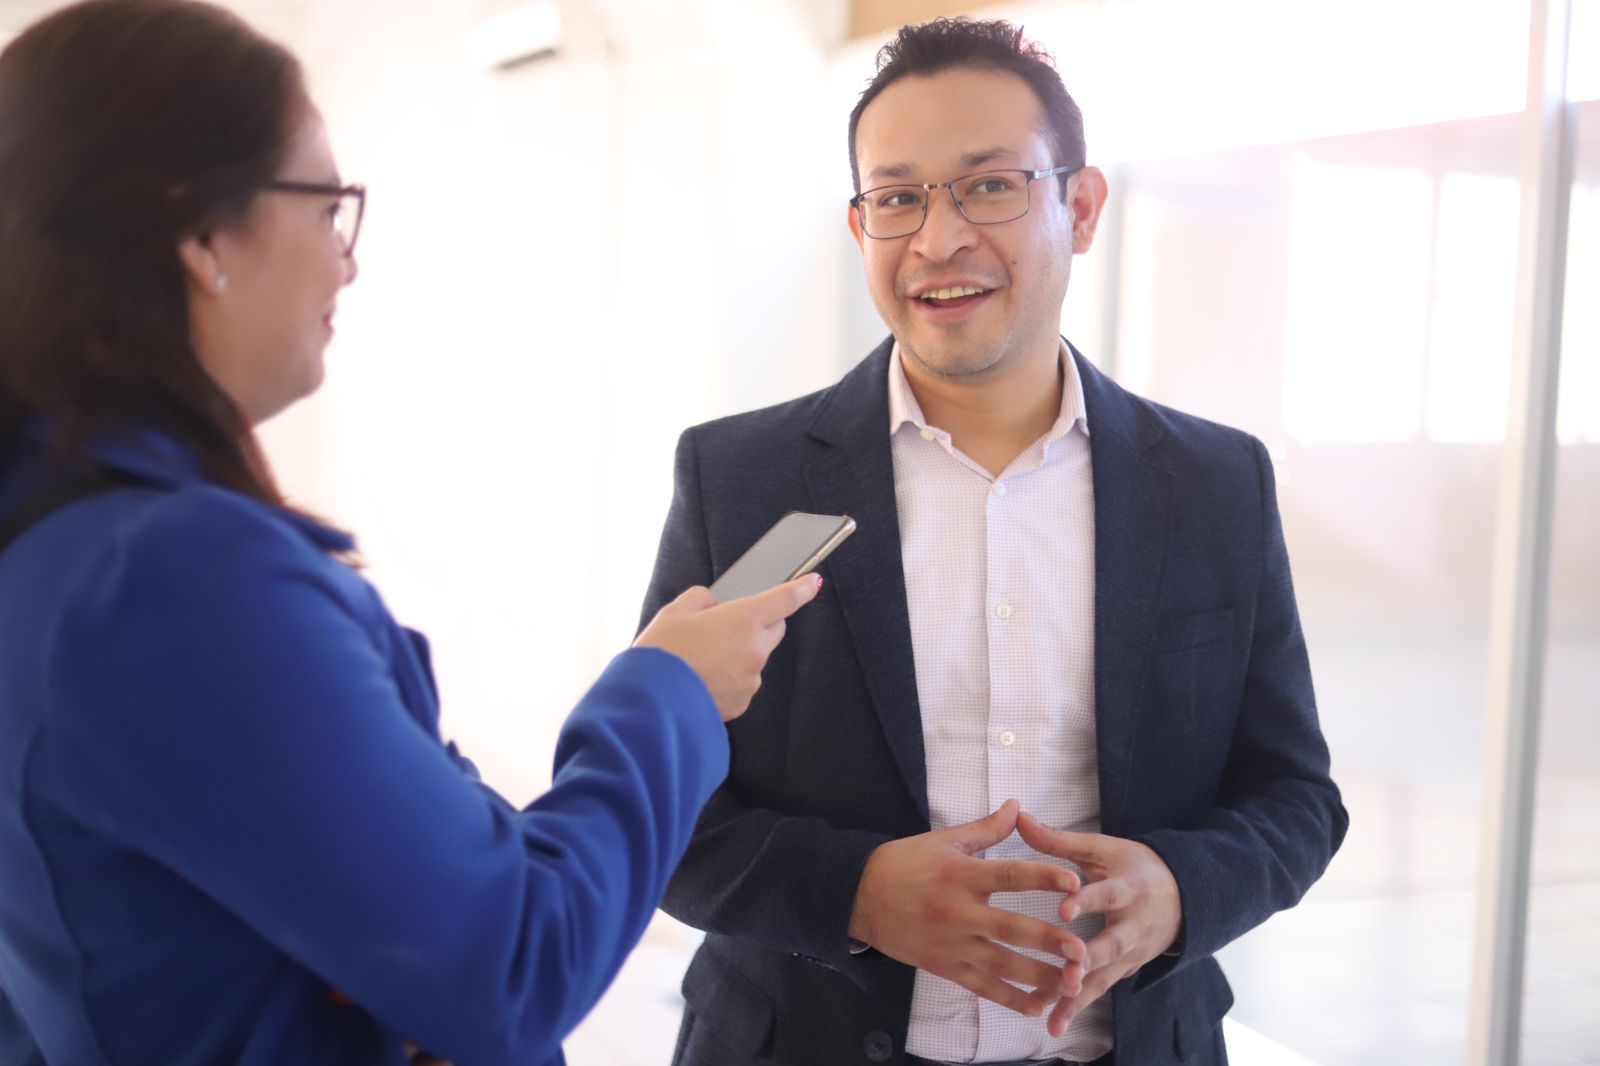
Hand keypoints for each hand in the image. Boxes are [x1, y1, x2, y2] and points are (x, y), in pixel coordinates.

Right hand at [634, 575, 820, 720]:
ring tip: (701, 657)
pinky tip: (701, 678)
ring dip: (738, 653)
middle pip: (773, 629)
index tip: (812, 582)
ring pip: (754, 658)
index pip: (783, 599)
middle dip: (758, 622)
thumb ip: (702, 600)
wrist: (649, 705)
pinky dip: (729, 678)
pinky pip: (743, 683)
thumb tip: (713, 605)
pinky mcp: (741, 703)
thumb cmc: (661, 655)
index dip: (801, 588)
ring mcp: (750, 680)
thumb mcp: (675, 612)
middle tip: (726, 623)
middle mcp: (754, 650)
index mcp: (743, 620)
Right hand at [849, 800, 1086, 1016]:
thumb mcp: (944, 840)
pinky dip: (1009, 998)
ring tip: (1070, 984)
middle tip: (1082, 950)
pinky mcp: (944, 966)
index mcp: (962, 875)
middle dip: (1049, 940)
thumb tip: (1018, 806)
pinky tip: (1036, 1007)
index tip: (1074, 881)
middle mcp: (959, 911)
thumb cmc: (904, 863)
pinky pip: (981, 986)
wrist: (860, 895)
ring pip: (1001, 964)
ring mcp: (952, 943)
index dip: (1043, 877)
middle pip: (1011, 928)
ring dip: (1038, 976)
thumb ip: (986, 828)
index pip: (1009, 875)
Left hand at [1015, 812, 1182, 1035]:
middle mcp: (1133, 925)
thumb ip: (1059, 840)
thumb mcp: (1101, 849)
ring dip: (1080, 994)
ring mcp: (1131, 953)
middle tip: (1066, 973)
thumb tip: (1018, 816)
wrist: (1183, 896)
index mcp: (1128, 887)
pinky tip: (1053, 1023)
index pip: (1107, 894)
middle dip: (1088, 959)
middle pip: (1111, 945)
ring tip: (1055, 1011)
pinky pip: (1099, 990)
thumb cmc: (1133, 866)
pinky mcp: (1124, 971)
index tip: (1063, 909)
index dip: (1087, 901)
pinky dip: (1076, 1007)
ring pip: (1104, 976)